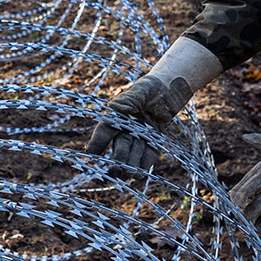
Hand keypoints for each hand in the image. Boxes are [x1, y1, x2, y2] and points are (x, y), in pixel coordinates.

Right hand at [83, 38, 222, 170]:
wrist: (169, 90)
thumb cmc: (151, 87)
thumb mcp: (141, 90)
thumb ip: (129, 99)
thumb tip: (115, 108)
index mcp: (117, 116)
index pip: (105, 131)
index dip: (97, 142)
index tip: (91, 153)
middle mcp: (126, 129)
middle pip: (120, 146)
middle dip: (119, 156)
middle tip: (118, 165)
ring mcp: (140, 137)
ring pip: (133, 154)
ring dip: (132, 164)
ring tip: (132, 174)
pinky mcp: (153, 142)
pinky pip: (148, 156)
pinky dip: (145, 164)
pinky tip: (142, 172)